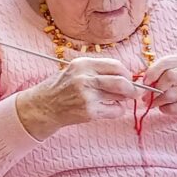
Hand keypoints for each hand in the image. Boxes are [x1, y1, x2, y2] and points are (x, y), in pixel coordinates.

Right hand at [17, 57, 142, 139]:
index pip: (115, 65)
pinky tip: (108, 109)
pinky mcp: (89, 111)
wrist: (42, 107)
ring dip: (123, 99)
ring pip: (120, 96)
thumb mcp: (74, 71)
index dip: (126, 73)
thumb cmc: (60, 88)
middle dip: (132, 88)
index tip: (128, 78)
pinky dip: (117, 111)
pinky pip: (115, 110)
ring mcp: (87, 96)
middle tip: (133, 92)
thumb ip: (96, 70)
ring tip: (116, 100)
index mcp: (82, 64)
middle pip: (121, 81)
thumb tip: (124, 75)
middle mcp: (84, 78)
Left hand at [143, 53, 176, 137]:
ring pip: (170, 94)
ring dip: (157, 100)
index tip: (144, 81)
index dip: (152, 72)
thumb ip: (163, 73)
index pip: (167, 61)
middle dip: (154, 88)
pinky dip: (165, 109)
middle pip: (170, 76)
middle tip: (146, 96)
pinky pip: (174, 107)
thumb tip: (142, 81)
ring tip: (154, 103)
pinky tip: (167, 108)